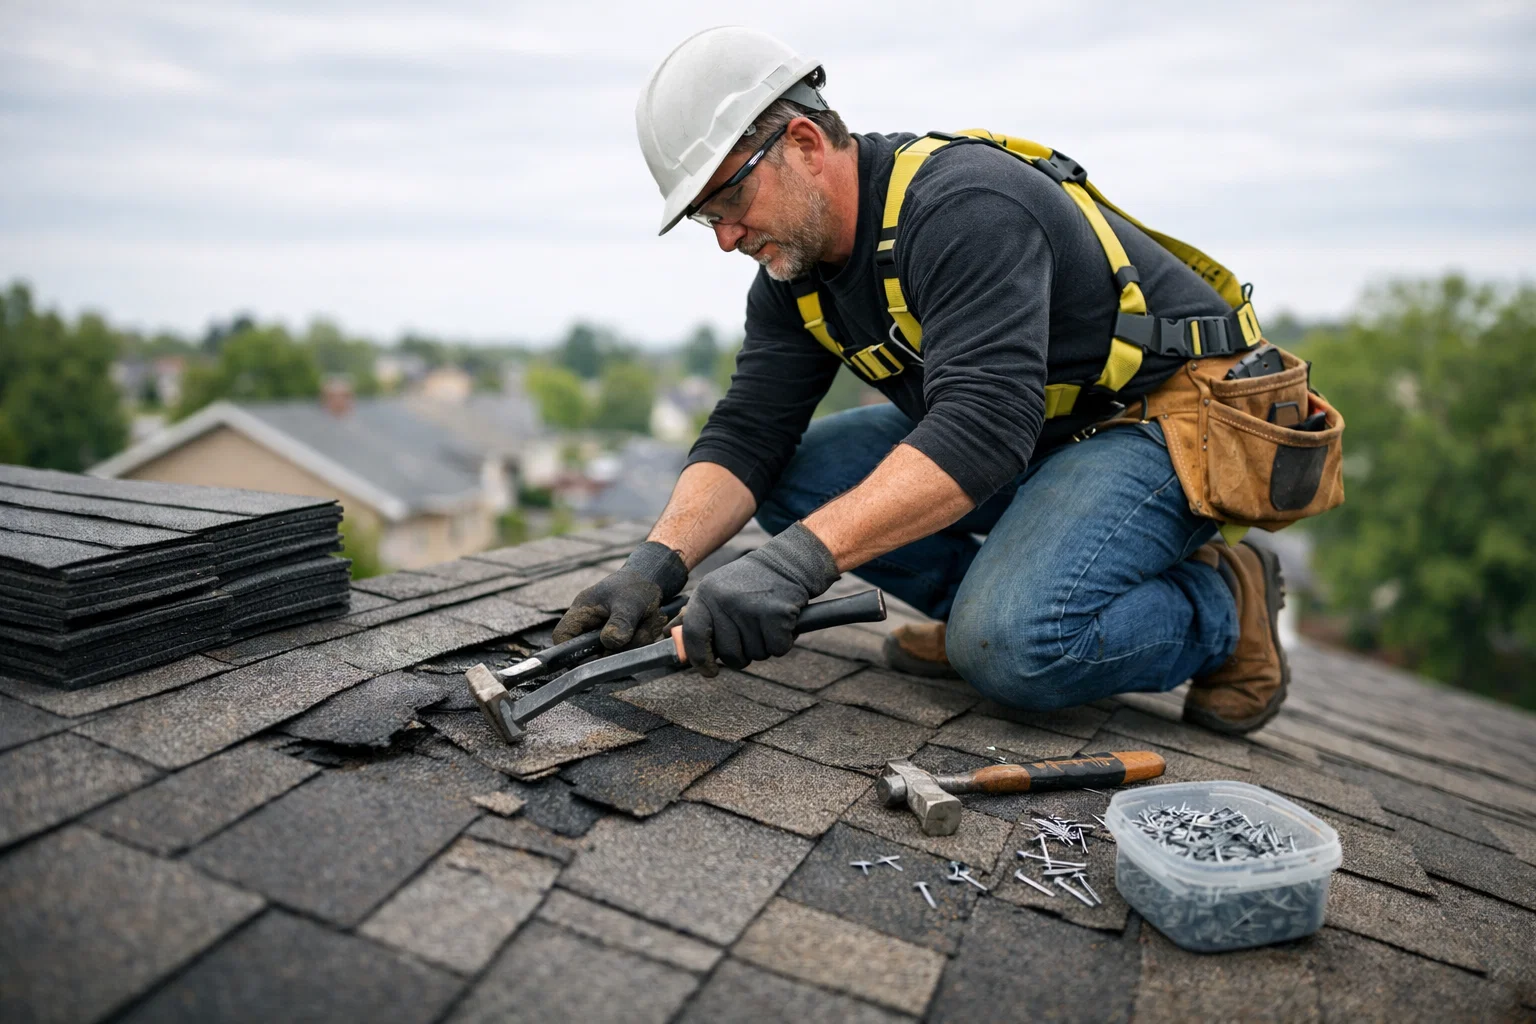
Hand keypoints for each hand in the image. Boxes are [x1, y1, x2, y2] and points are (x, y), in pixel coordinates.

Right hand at [553, 541, 687, 649]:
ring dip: (636, 641)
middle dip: (619, 647)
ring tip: (649, 619)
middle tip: (639, 631)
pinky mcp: (619, 637)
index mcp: (582, 611)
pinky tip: (650, 623)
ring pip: (615, 652)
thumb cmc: (636, 586)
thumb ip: (620, 622)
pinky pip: (628, 649)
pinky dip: (642, 639)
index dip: (570, 651)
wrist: (652, 579)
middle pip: (591, 652)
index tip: (597, 655)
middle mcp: (589, 624)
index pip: (561, 636)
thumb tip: (610, 642)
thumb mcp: (630, 603)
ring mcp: (604, 632)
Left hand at [682, 523, 839, 674]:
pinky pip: (777, 649)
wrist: (787, 563)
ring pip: (755, 654)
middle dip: (742, 654)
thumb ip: (699, 617)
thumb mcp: (717, 590)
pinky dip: (782, 642)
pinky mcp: (777, 614)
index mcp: (706, 593)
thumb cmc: (751, 583)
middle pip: (729, 653)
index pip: (693, 634)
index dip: (700, 658)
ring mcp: (751, 607)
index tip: (709, 670)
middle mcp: (725, 600)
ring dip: (764, 646)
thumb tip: (676, 645)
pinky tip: (781, 623)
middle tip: (751, 635)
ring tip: (766, 622)